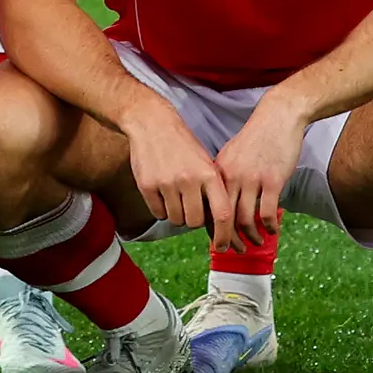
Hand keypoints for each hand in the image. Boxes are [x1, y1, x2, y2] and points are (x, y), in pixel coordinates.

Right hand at [120, 96, 230, 237]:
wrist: (153, 125)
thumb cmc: (184, 148)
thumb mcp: (206, 164)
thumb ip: (213, 192)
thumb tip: (220, 227)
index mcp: (209, 174)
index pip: (222, 214)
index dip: (224, 235)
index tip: (224, 247)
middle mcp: (189, 180)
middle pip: (195, 222)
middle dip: (193, 220)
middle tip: (190, 206)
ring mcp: (166, 183)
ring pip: (176, 220)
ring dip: (177, 214)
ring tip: (175, 194)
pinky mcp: (147, 186)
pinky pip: (157, 213)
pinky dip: (160, 209)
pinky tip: (162, 192)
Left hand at [211, 89, 313, 245]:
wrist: (279, 115)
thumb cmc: (258, 136)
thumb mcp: (231, 154)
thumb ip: (225, 178)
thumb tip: (221, 202)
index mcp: (218, 173)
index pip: (209, 209)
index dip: (214, 231)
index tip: (220, 242)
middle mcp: (231, 178)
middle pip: (224, 219)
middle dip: (229, 240)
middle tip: (236, 251)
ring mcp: (252, 179)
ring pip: (245, 219)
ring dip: (250, 236)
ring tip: (256, 242)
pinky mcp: (272, 180)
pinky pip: (266, 213)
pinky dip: (268, 226)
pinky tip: (272, 230)